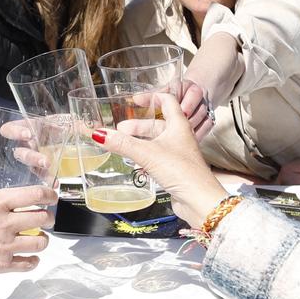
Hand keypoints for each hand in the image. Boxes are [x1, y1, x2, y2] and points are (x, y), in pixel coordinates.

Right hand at [0, 183, 53, 277]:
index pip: (33, 194)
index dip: (48, 194)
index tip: (51, 196)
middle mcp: (6, 222)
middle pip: (43, 218)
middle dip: (48, 218)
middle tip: (46, 218)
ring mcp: (6, 245)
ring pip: (40, 242)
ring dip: (42, 240)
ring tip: (38, 239)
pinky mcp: (3, 264)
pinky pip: (28, 263)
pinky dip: (32, 261)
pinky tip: (30, 258)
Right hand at [92, 87, 229, 228]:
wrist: (200, 200)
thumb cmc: (183, 172)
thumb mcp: (148, 154)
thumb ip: (123, 144)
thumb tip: (100, 133)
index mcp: (179, 125)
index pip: (167, 101)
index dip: (150, 98)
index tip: (134, 101)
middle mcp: (180, 137)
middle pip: (157, 124)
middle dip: (137, 126)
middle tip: (120, 130)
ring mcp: (178, 153)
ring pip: (156, 142)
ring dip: (140, 142)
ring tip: (122, 145)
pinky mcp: (175, 169)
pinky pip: (157, 157)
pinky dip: (144, 156)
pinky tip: (134, 162)